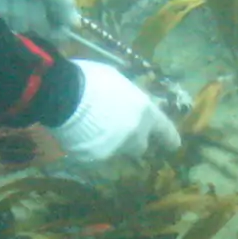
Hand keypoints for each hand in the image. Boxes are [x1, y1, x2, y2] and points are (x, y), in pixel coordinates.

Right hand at [50, 60, 180, 162]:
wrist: (63, 94)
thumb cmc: (91, 79)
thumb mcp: (117, 80)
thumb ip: (129, 97)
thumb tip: (131, 102)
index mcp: (144, 112)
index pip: (165, 130)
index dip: (170, 139)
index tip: (174, 146)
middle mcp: (135, 134)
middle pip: (140, 147)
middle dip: (132, 142)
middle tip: (118, 132)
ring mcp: (116, 149)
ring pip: (118, 153)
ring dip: (111, 145)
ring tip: (94, 133)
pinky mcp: (95, 159)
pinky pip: (97, 157)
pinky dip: (91, 150)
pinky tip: (79, 138)